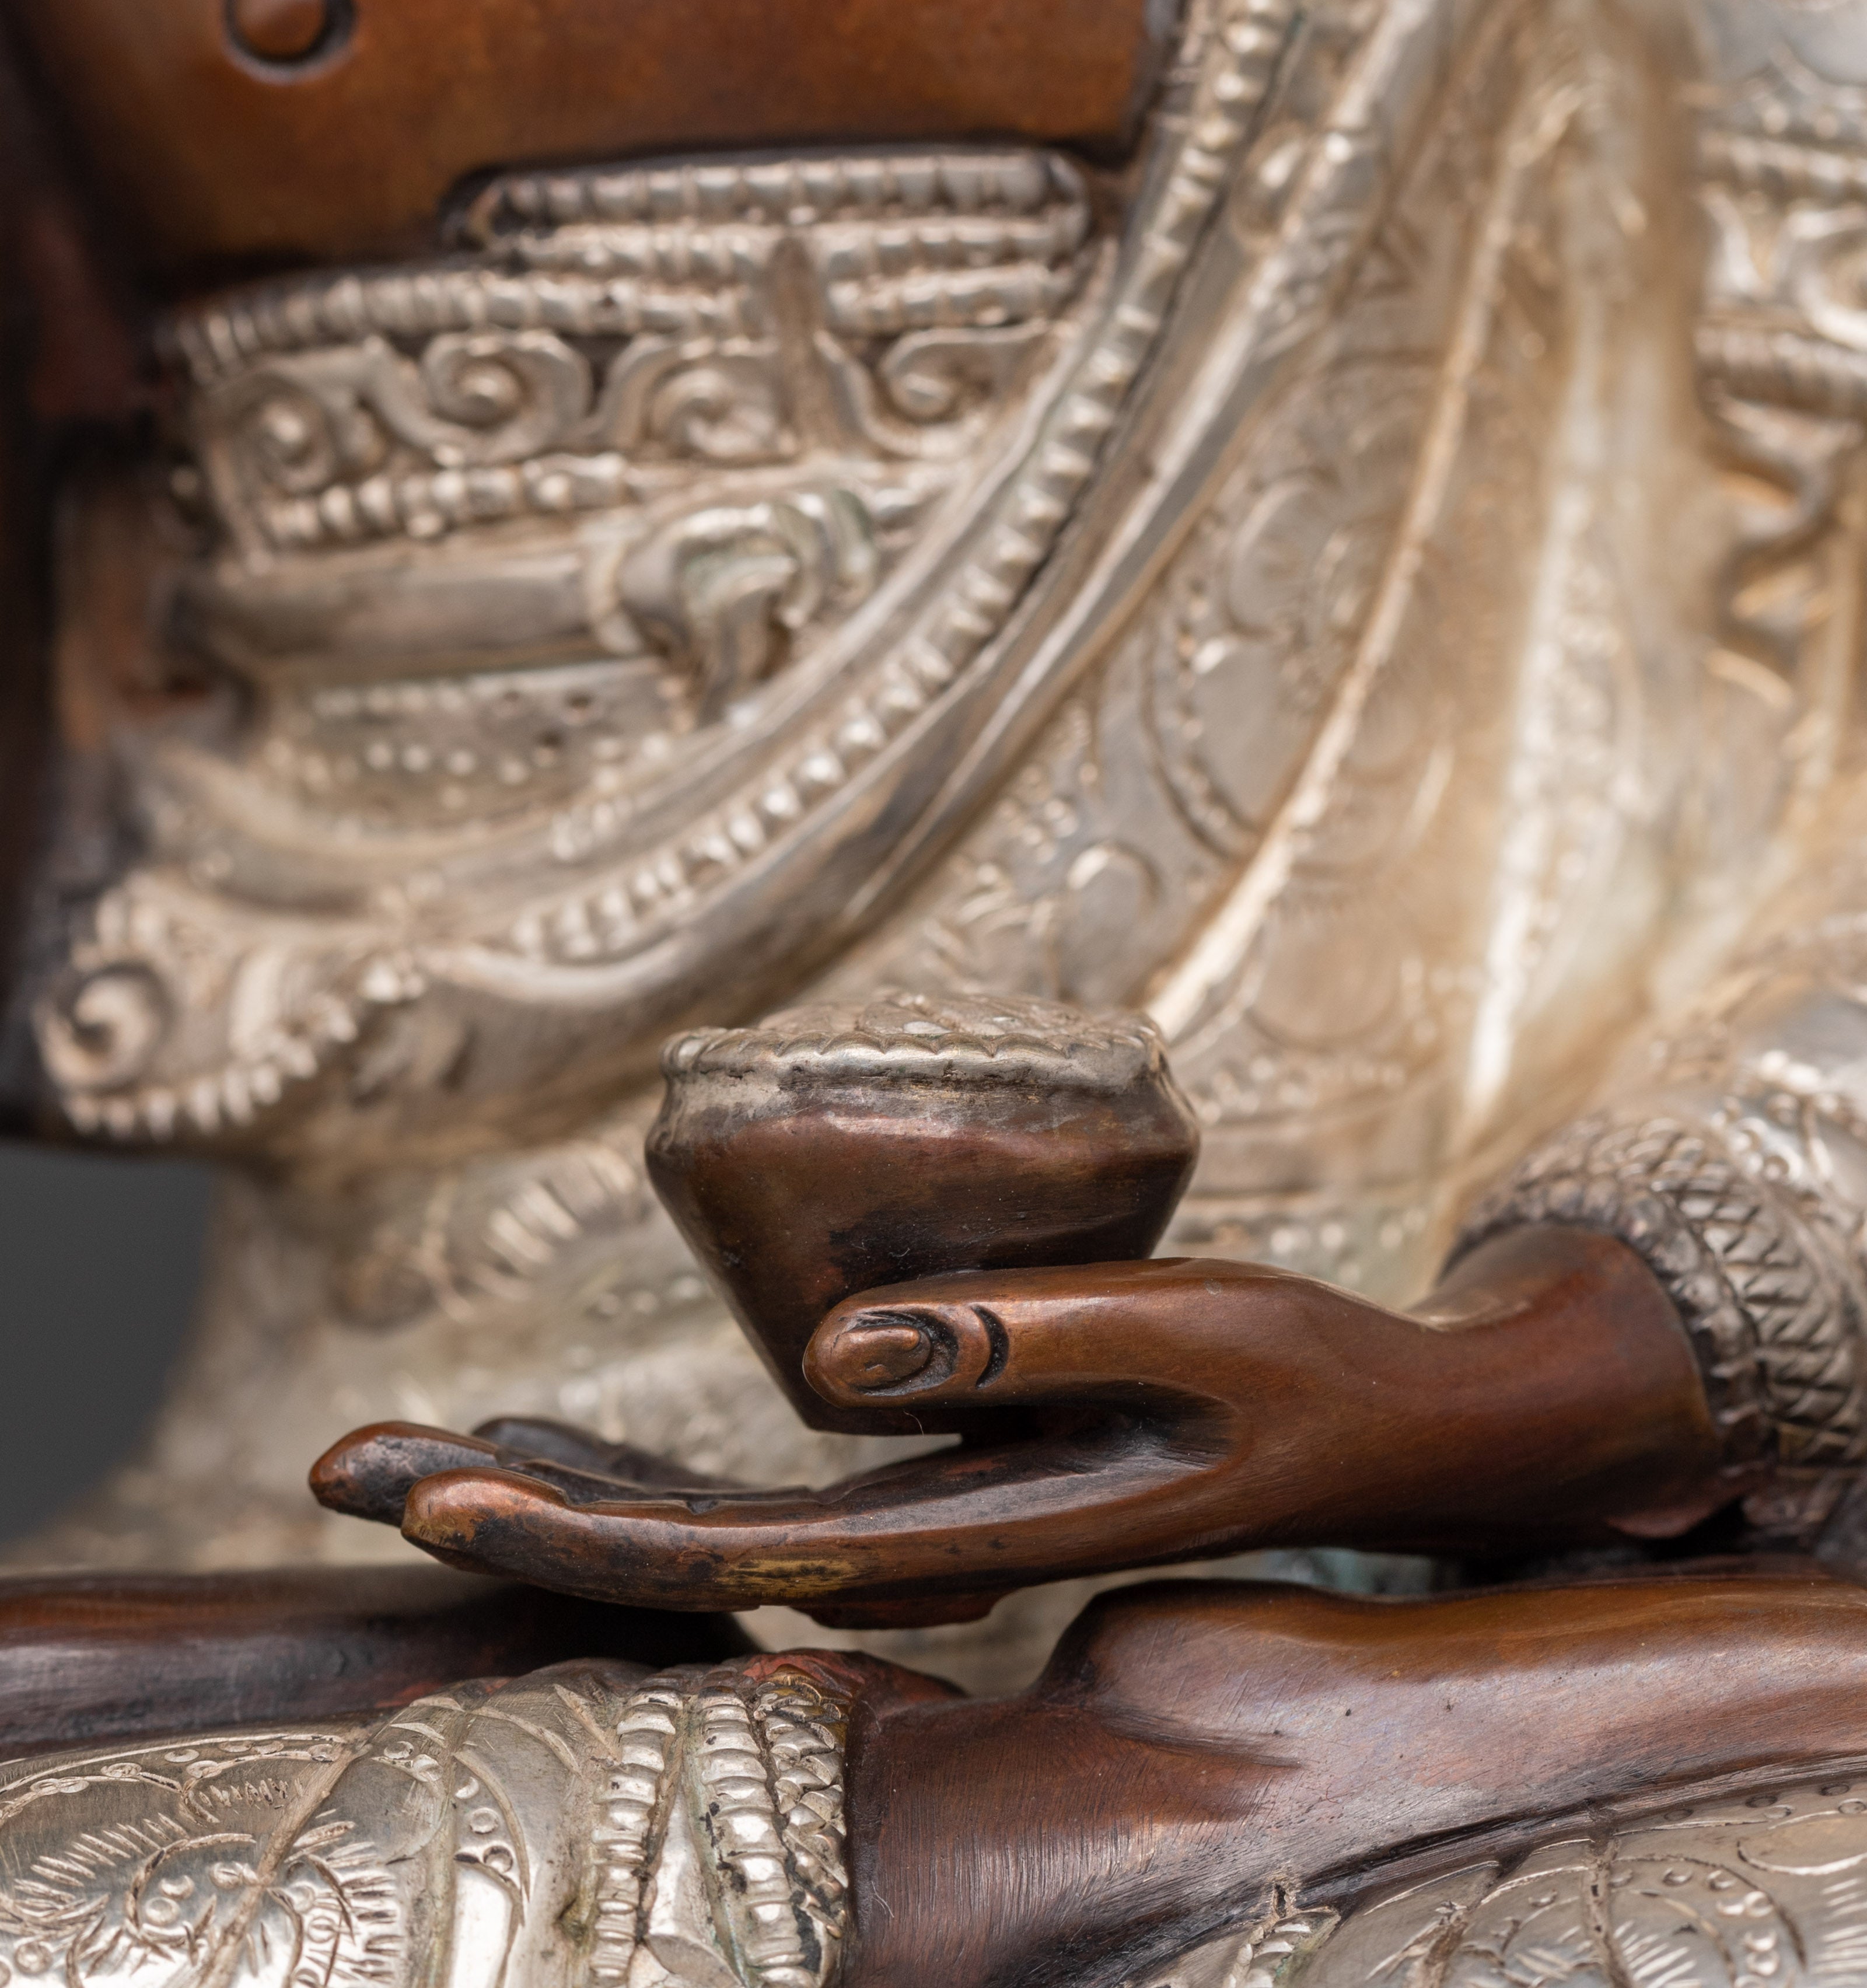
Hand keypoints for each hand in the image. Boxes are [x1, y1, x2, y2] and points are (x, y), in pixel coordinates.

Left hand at [312, 1224, 1725, 1625]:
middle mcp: (924, 1551)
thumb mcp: (1196, 1327)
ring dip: (554, 1490)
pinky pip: (753, 1487)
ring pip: (697, 1529)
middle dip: (508, 1511)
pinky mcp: (935, 1479)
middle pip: (676, 1552)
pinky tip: (558, 1433)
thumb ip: (1023, 1335)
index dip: (572, 1521)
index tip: (432, 1485)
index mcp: (976, 1538)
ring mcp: (919, 1523)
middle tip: (344, 1465)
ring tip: (412, 1454)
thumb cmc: (1307, 1368)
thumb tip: (829, 1353)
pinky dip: (641, 1462)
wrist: (1389, 1432)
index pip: (735, 1554)